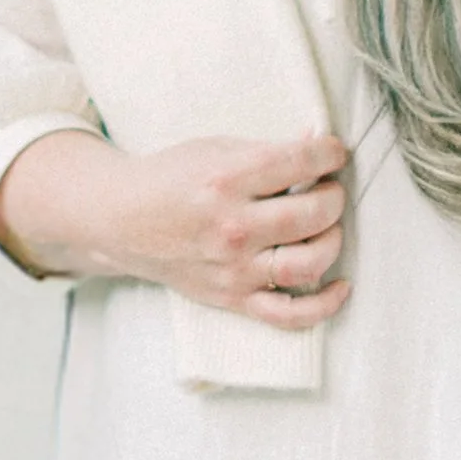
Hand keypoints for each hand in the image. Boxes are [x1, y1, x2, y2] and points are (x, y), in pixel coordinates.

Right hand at [0, 128, 351, 327]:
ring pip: (307, 263)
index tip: (333, 151)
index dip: (330, 152)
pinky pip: (288, 315)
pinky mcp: (232, 298)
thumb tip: (318, 144)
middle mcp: (232, 227)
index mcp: (227, 180)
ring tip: (326, 226)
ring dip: (332, 240)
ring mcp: (233, 268)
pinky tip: (340, 285)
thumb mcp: (215, 148)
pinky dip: (323, 306)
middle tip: (328, 188)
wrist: (120, 219)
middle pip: (312, 214)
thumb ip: (268, 150)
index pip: (301, 162)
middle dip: (334, 195)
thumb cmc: (170, 178)